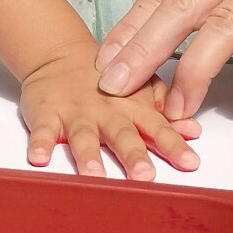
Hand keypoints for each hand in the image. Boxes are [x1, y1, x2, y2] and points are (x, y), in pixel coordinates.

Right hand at [20, 46, 201, 182]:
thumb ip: (165, 112)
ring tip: (94, 175)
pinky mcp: (47, 115)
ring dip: (88, 156)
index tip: (189, 163)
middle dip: (134, 155)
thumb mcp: (139, 91)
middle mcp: (107, 113)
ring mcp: (75, 114)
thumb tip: (193, 130)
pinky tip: (39, 159)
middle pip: (122, 135)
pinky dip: (40, 144)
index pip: (157, 128)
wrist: (60, 56)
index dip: (173, 145)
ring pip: (83, 137)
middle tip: (145, 176)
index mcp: (132, 108)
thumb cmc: (106, 82)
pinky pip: (43, 131)